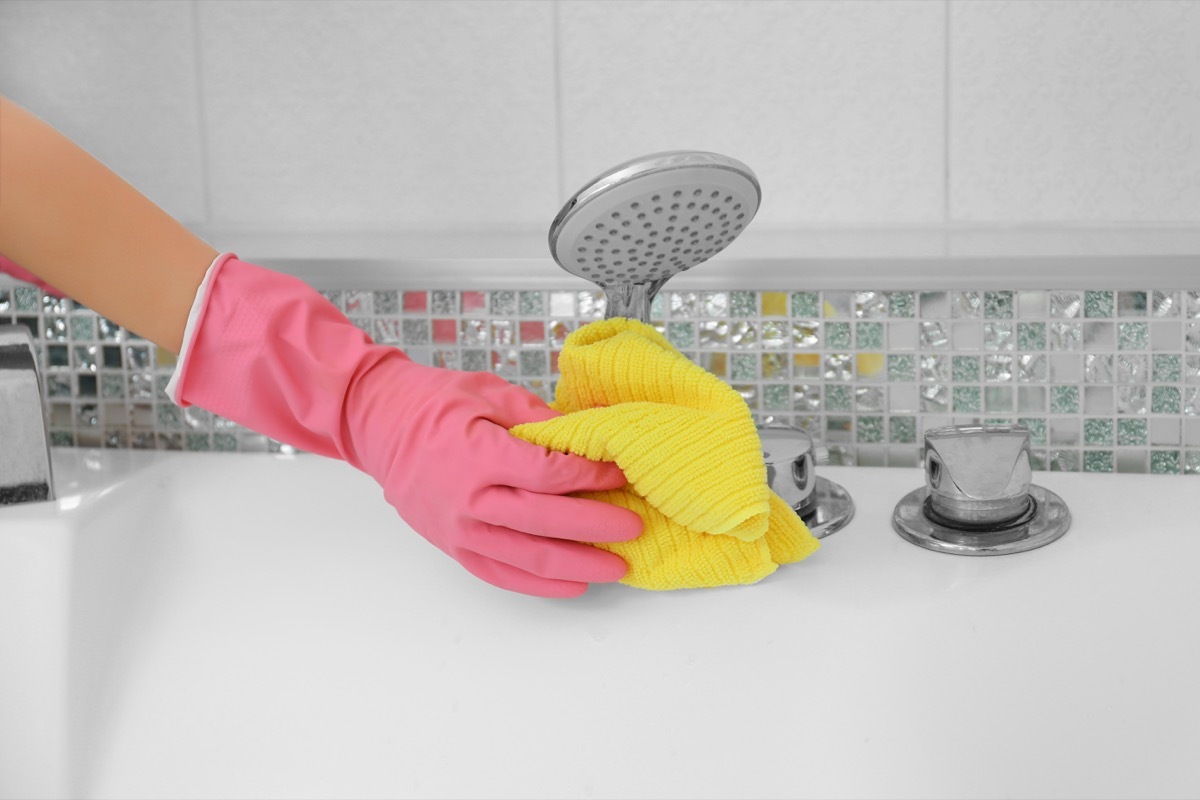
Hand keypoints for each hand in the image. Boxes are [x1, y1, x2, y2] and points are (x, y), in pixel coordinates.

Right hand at [172, 255, 641, 596]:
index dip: (591, 478)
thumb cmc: (433, 403)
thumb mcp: (489, 394)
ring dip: (578, 565)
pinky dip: (540, 584)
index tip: (622, 475)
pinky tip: (573, 585)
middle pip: (547, 522)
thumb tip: (589, 434)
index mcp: (479, 456)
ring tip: (617, 567)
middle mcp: (470, 500)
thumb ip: (539, 419)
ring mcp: (461, 530)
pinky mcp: (455, 547)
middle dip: (597, 527)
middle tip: (635, 526)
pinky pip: (502, 574)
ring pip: (529, 558)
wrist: (376, 424)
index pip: (549, 475)